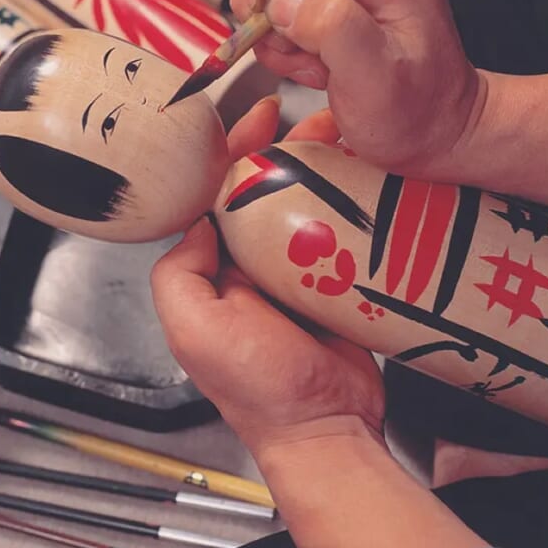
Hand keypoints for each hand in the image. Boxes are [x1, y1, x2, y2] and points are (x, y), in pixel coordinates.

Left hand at [150, 97, 384, 462]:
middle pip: (264, 191)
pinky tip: (366, 176)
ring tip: (341, 134)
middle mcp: (250, 267)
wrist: (327, 429)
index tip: (254, 120)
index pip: (215, 197)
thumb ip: (180, 271)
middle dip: (284, 149)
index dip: (231, 153)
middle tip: (310, 118)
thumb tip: (198, 218)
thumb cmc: (260, 391)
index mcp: (212, 271)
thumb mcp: (194, 328)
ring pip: (305, 205)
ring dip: (322, 167)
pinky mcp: (337, 282)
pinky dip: (353, 203)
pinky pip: (342, 233)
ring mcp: (295, 274)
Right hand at [230, 0, 483, 177]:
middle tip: (272, 38)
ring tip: (310, 65)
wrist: (434, 135)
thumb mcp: (378, 73)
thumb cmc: (418, 109)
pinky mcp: (320, 9)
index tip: (259, 3)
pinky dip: (277, 45)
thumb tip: (280, 2)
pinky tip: (312, 69)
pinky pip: (271, 12)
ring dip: (270, 28)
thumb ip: (332, 27)